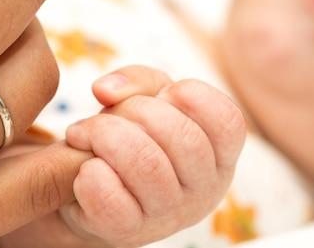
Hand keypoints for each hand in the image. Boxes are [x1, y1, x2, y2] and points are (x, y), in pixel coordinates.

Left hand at [60, 65, 244, 246]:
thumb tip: (107, 91)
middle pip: (185, 139)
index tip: (164, 95)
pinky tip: (86, 168)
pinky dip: (91, 177)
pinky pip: (112, 204)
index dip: (193, 96)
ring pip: (147, 166)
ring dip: (105, 136)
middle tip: (108, 113)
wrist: (96, 192)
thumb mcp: (149, 99)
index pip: (228, 122)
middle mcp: (204, 189)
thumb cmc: (135, 137)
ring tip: (85, 133)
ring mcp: (169, 215)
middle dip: (137, 110)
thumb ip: (137, 80)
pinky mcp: (129, 233)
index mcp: (220, 155)